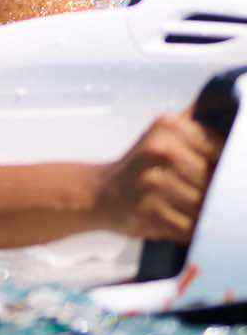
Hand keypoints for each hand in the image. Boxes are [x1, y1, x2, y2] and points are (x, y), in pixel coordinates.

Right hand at [96, 109, 222, 242]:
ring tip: (195, 210)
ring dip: (206, 215)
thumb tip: (233, 103)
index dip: (229, 167)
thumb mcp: (164, 132)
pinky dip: (193, 231)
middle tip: (209, 196)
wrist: (102, 192)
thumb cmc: (143, 163)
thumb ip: (196, 120)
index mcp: (169, 126)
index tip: (227, 176)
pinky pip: (191, 228)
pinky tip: (183, 222)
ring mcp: (154, 183)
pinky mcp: (151, 213)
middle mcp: (161, 150)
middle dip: (217, 194)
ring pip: (205, 207)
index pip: (222, 148)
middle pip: (215, 180)